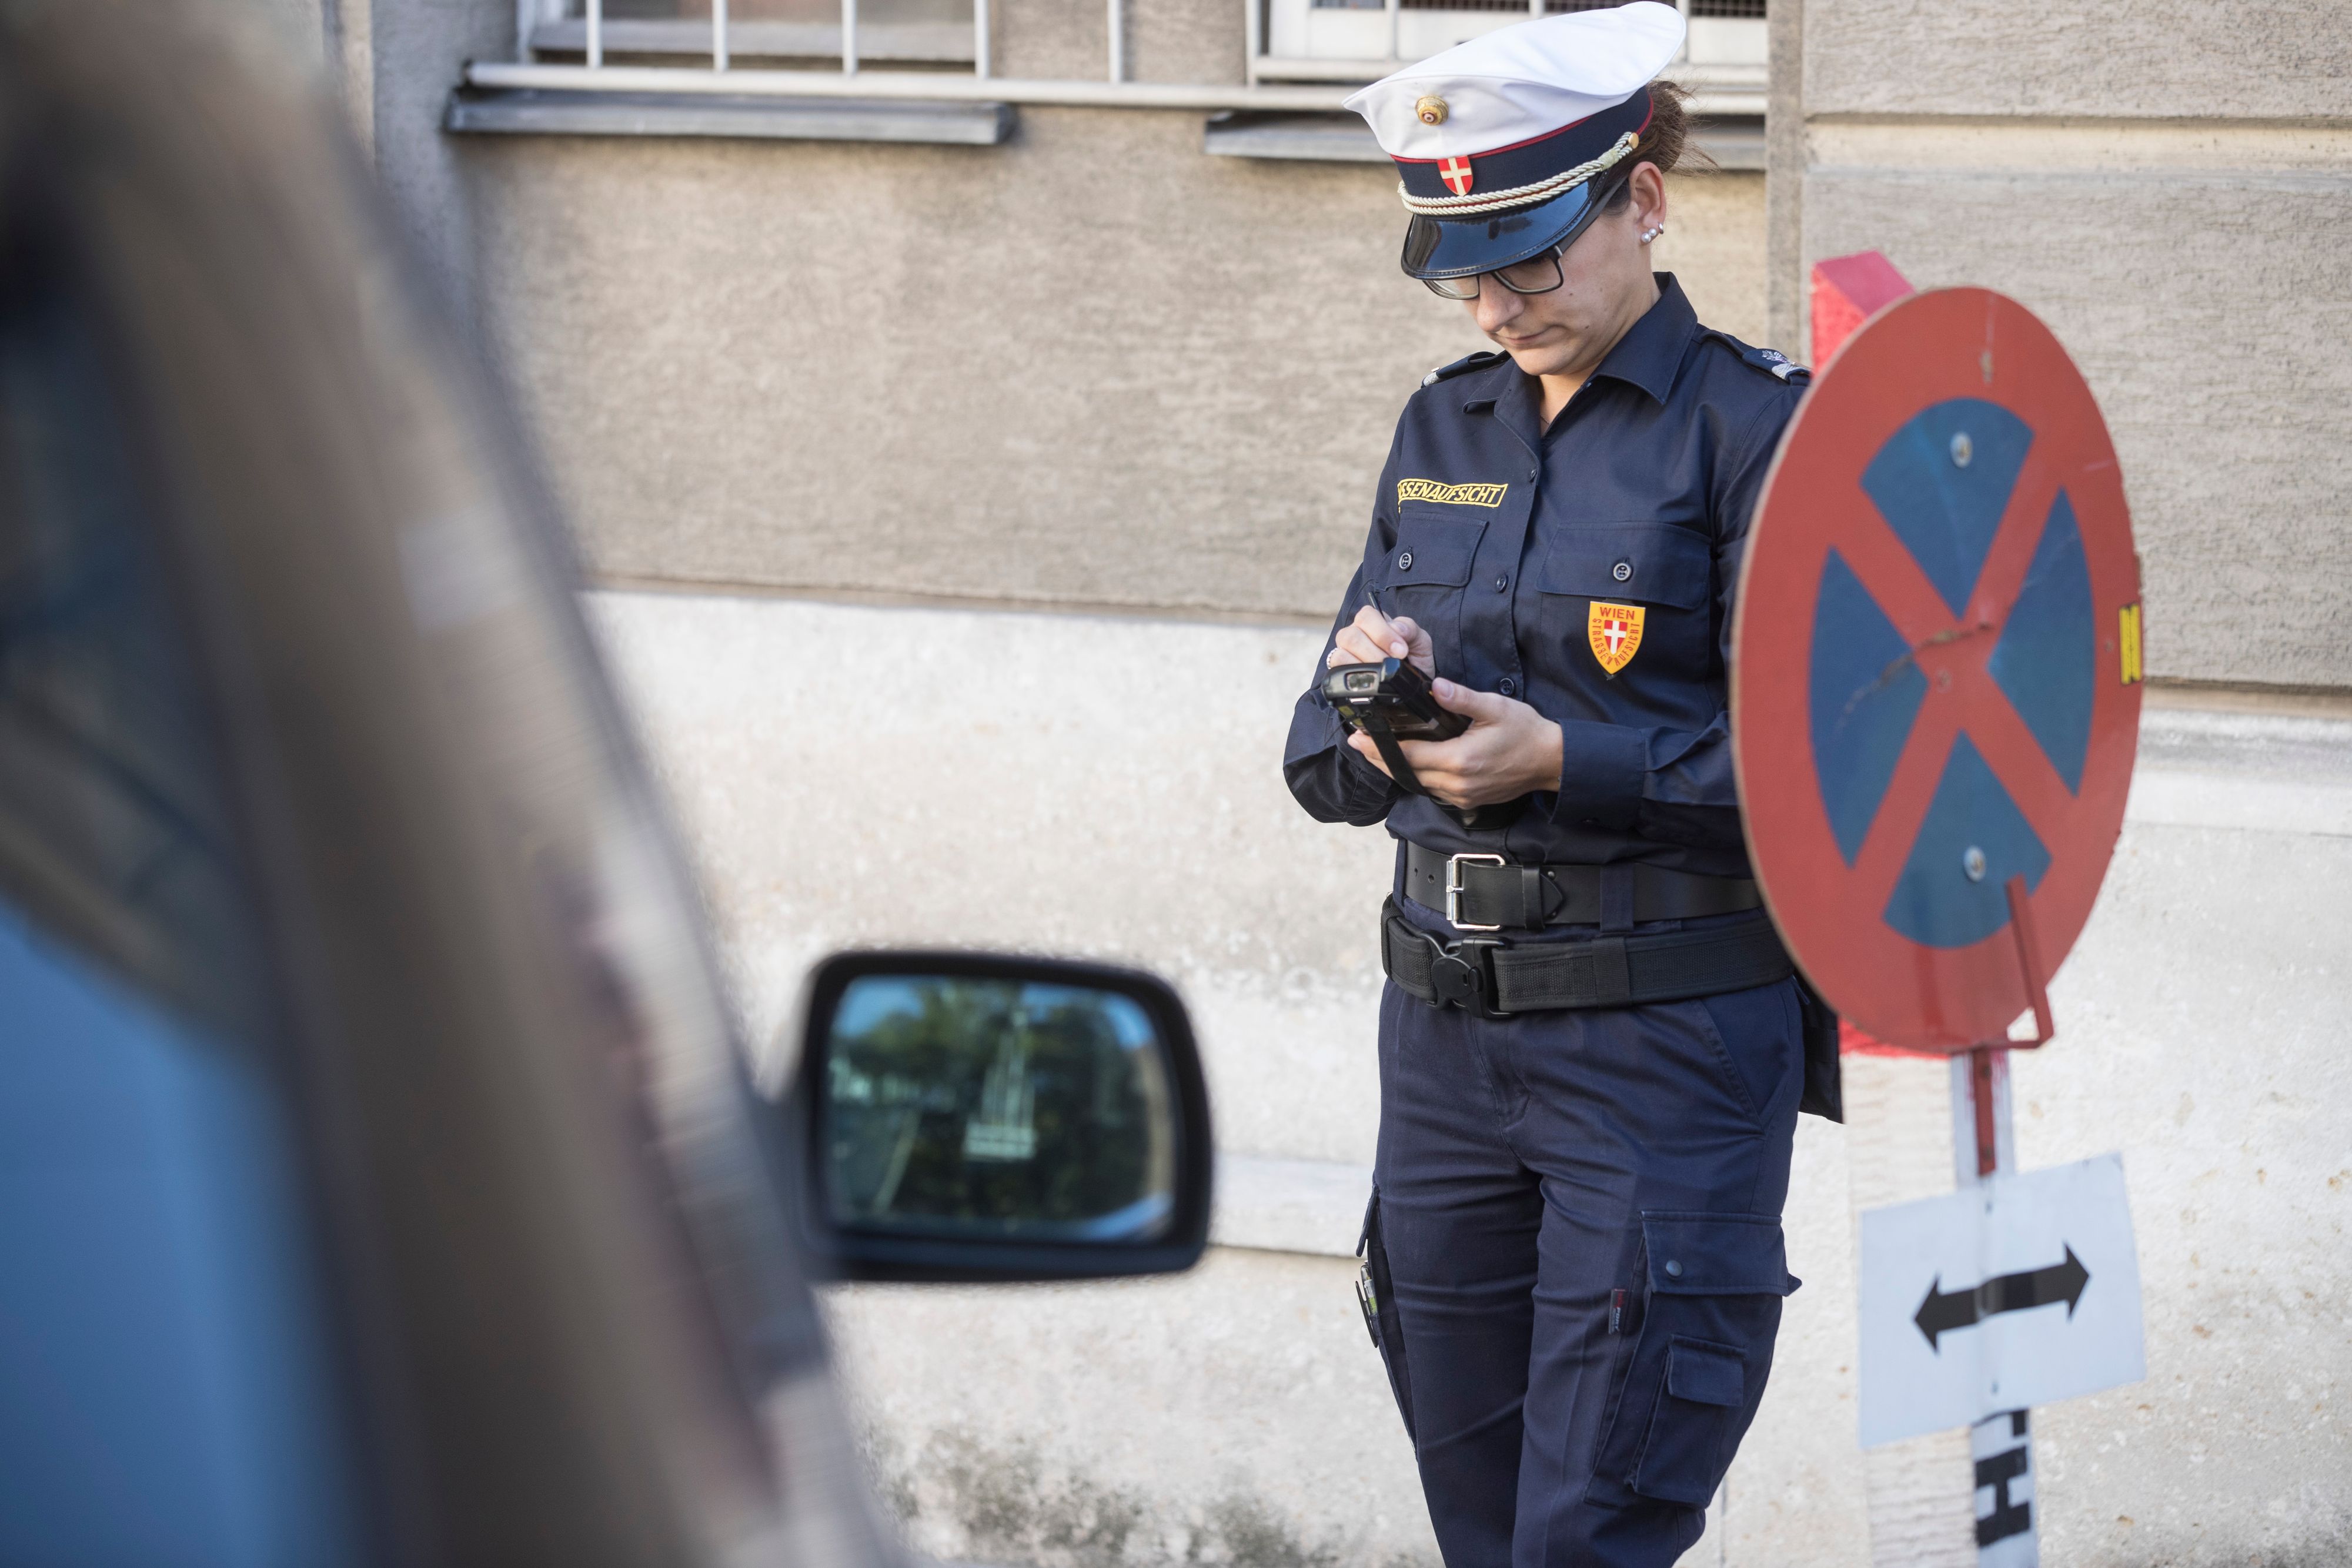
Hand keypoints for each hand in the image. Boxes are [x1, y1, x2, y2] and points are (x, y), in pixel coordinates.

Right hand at [1325, 606, 1433, 677]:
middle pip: (1352, 634)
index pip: (1366, 616)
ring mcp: (1345, 651)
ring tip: (1382, 672)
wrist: (1413, 684)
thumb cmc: (1413, 657)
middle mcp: (1355, 633)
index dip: (1382, 633)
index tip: (1401, 651)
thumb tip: (1396, 628)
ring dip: (1365, 662)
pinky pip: (1337, 665)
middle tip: (1393, 663)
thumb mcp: (1419, 640)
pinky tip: (1370, 678)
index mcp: (1372, 621)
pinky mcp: (1339, 670)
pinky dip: (1354, 672)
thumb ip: (1410, 629)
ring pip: (1342, 651)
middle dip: (1375, 651)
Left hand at [1347, 679, 1562, 808]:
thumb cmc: (1526, 732)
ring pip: (1415, 784)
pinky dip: (1414, 776)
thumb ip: (1461, 698)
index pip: (1407, 755)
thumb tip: (1434, 686)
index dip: (1379, 746)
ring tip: (1374, 751)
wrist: (1551, 762)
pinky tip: (1406, 762)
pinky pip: (1431, 789)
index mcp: (1459, 760)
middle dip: (1378, 758)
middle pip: (1405, 773)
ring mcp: (1460, 796)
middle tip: (1356, 743)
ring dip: (1394, 768)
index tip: (1358, 737)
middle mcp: (1455, 784)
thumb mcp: (1495, 707)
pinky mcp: (1466, 800)